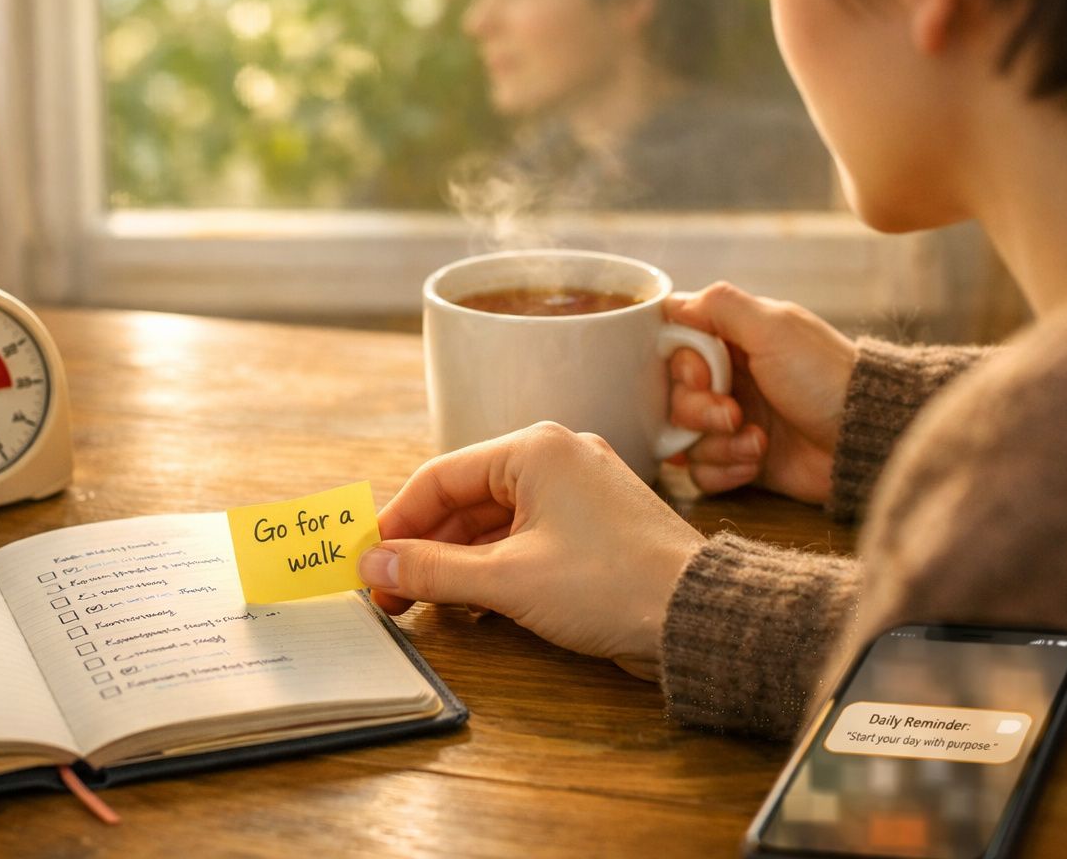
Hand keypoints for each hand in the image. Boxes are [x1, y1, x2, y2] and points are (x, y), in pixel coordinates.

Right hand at [360, 423, 704, 680]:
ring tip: (423, 604)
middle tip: (388, 594)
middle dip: (424, 547)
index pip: (440, 476)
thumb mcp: (508, 580)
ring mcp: (580, 492)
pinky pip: (527, 538)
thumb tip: (373, 567)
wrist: (700, 617)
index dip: (396, 521)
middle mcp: (557, 458)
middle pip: (466, 498)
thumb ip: (432, 571)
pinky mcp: (596, 527)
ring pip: (495, 522)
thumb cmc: (611, 584)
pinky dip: (495, 567)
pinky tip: (475, 604)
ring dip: (457, 562)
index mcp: (535, 449)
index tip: (366, 562)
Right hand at [665, 282, 855, 503]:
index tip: (701, 374)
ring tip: (757, 442)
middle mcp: (730, 380)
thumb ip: (721, 306)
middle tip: (732, 413)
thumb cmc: (824, 377)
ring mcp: (733, 423)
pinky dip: (724, 469)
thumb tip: (672, 302)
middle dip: (699, 409)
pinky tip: (756, 461)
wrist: (864, 439)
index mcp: (735, 342)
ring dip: (716, 443)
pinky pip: (702, 471)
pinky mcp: (740, 461)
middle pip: (675, 396)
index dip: (681, 364)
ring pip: (685, 437)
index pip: (676, 347)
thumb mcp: (774, 328)